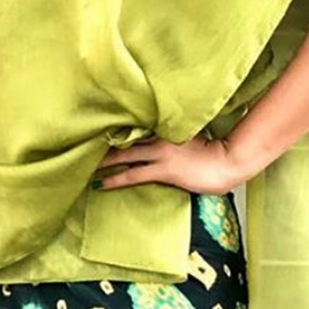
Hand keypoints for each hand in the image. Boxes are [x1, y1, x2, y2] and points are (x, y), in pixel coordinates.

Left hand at [93, 136, 251, 194]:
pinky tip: (102, 183)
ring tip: (84, 166)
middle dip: (102, 144)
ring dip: (103, 162)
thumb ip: (167, 132)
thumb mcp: (186, 135)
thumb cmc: (210, 151)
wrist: (228, 162)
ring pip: (124, 155)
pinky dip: (115, 178)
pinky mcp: (163, 170)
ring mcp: (160, 153)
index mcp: (163, 127)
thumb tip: (149, 135)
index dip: (112, 129)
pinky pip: (133, 174)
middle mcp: (158, 137)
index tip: (94, 129)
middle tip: (81, 147)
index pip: (131, 125)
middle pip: (123, 138)